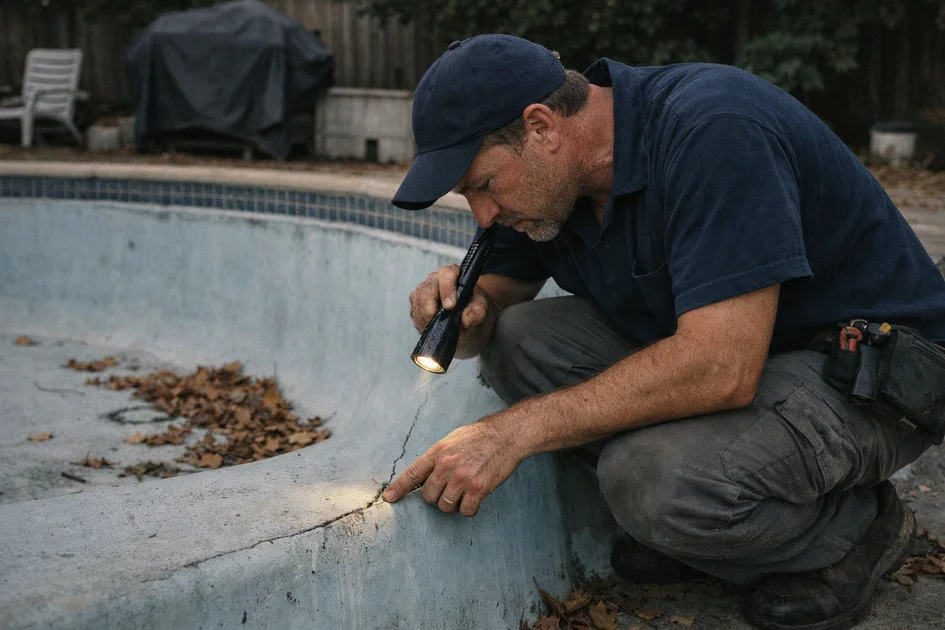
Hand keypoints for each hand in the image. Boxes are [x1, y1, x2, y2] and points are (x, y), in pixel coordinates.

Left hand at [382, 416, 523, 516]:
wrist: (505, 435)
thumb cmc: (478, 437)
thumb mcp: (452, 440)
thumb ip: (438, 457)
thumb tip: (425, 477)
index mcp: (438, 452)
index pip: (413, 474)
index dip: (399, 488)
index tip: (389, 498)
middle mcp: (447, 466)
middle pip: (428, 496)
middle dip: (437, 497)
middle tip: (449, 489)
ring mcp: (462, 478)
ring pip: (445, 506)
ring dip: (453, 504)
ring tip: (463, 492)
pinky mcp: (478, 488)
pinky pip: (465, 511)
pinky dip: (469, 509)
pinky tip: (474, 500)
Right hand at [408, 265, 489, 332]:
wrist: (465, 315)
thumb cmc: (472, 306)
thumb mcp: (481, 308)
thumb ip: (477, 311)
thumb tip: (466, 319)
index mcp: (452, 273)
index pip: (445, 274)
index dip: (446, 289)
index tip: (450, 306)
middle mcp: (434, 279)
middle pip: (426, 291)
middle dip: (432, 309)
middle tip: (443, 321)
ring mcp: (422, 290)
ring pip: (418, 303)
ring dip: (428, 317)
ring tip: (441, 325)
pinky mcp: (415, 304)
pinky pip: (415, 313)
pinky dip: (423, 322)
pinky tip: (434, 325)